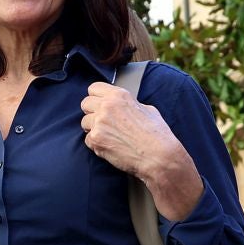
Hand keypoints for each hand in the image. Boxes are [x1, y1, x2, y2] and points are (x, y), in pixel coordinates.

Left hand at [79, 82, 203, 219]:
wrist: (159, 156)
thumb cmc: (157, 134)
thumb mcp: (146, 109)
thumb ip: (128, 104)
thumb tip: (121, 106)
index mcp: (119, 95)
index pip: (94, 88)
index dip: (96, 97)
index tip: (100, 104)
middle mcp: (106, 106)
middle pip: (85, 103)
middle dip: (92, 112)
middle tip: (103, 121)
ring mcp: (99, 123)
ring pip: (84, 122)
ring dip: (93, 128)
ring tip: (110, 136)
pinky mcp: (96, 140)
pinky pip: (87, 140)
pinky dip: (96, 144)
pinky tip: (111, 146)